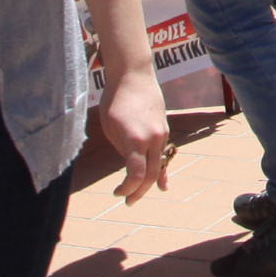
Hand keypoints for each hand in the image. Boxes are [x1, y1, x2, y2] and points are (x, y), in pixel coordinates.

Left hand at [89, 64, 170, 201]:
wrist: (134, 75)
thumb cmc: (116, 100)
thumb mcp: (111, 128)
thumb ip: (123, 149)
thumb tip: (130, 164)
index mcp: (136, 140)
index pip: (136, 175)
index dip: (127, 188)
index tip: (117, 193)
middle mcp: (153, 139)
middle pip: (149, 174)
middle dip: (138, 191)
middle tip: (127, 202)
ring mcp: (162, 134)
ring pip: (158, 165)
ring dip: (148, 182)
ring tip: (137, 195)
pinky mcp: (164, 129)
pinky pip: (163, 154)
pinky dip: (160, 170)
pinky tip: (162, 185)